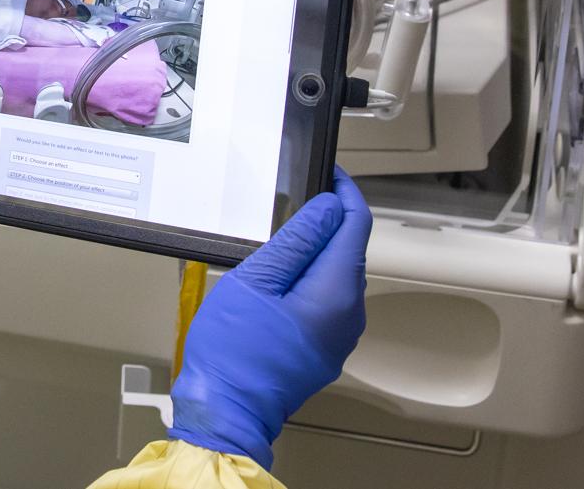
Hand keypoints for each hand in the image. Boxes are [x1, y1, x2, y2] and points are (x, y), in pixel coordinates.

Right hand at [168, 169, 370, 469]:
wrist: (227, 410)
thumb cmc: (234, 351)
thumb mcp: (256, 281)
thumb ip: (296, 241)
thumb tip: (328, 208)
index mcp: (336, 292)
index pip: (356, 226)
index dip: (345, 194)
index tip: (329, 173)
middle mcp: (349, 314)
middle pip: (348, 251)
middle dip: (328, 222)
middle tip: (293, 200)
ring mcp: (339, 335)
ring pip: (337, 276)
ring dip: (316, 252)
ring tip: (278, 238)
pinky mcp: (324, 348)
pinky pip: (326, 301)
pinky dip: (309, 279)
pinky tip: (278, 279)